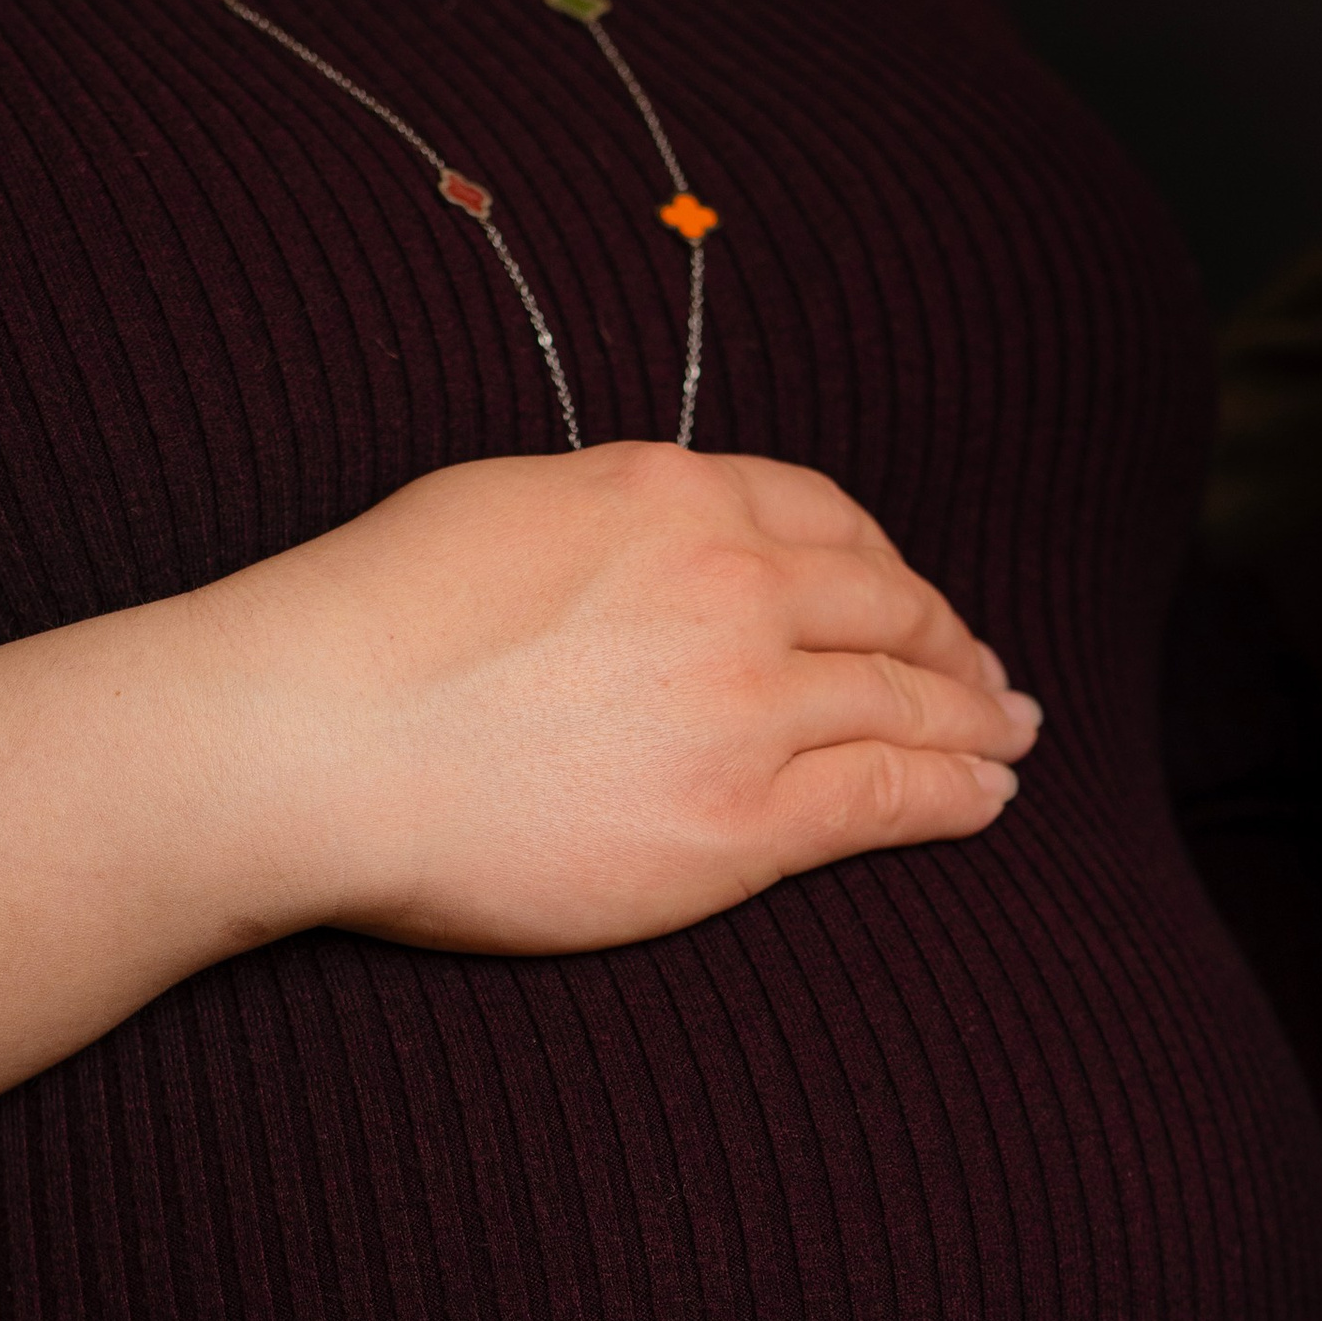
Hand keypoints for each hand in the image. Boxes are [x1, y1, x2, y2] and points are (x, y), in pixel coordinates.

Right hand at [198, 441, 1037, 954]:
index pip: (826, 521)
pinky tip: (986, 800)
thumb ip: (602, 522)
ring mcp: (747, 705)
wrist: (312, 739)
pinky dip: (957, 794)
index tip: (909, 598)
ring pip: (906, 703)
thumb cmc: (365, 629)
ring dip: (976, 722)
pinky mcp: (740, 823)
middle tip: (991, 679)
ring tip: (1009, 741)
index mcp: (672, 496)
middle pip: (888, 610)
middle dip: (953, 644)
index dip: (886, 567)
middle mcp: (732, 585)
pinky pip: (890, 798)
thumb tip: (645, 543)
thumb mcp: (501, 509)